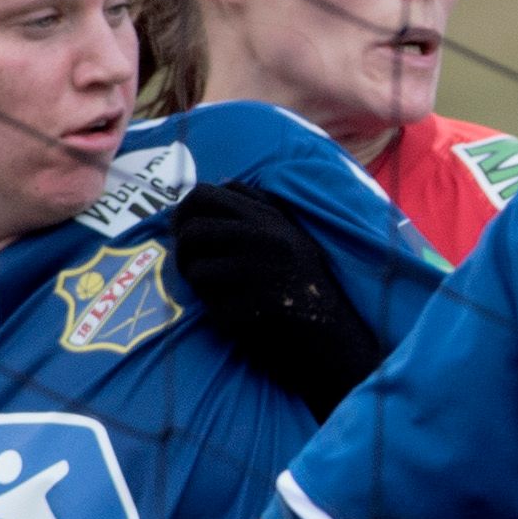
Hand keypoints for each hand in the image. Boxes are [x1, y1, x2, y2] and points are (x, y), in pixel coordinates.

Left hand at [170, 183, 394, 411]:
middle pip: (193, 231)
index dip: (183, 211)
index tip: (185, 230)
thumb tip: (221, 181)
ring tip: (215, 294)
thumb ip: (259, 206)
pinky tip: (238, 317)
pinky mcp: (255, 305)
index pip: (203, 195)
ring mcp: (261, 271)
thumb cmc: (307, 284)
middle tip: (191, 267)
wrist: (334, 337)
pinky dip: (219, 314)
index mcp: (270, 218)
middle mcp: (265, 239)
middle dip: (183, 252)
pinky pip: (212, 306)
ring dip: (198, 286)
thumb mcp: (292, 235)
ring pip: (197, 270)